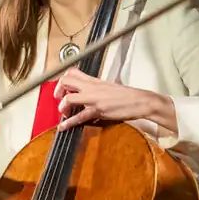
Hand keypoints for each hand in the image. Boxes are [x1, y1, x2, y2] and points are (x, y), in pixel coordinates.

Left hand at [52, 74, 174, 132]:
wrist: (141, 100)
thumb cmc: (127, 96)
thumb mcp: (109, 87)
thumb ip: (96, 89)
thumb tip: (87, 95)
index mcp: (94, 80)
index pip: (72, 72)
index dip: (62, 80)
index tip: (61, 89)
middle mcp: (91, 87)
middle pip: (65, 80)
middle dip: (57, 90)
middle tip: (59, 99)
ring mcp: (94, 98)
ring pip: (68, 98)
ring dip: (62, 107)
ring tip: (64, 114)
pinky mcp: (98, 109)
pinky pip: (79, 116)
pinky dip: (68, 123)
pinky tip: (64, 127)